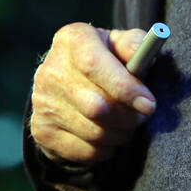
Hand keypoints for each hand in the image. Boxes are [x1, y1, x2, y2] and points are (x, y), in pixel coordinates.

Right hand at [30, 24, 155, 165]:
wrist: (68, 84)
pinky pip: (86, 151)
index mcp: (71, 39)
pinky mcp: (42, 131)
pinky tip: (109, 134)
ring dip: (121, 134)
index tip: (149, 104)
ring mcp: (42, 102)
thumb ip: (133, 44)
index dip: (125, 87)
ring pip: (94, 132)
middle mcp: (50, 70)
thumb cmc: (105, 61)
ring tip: (128, 124)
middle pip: (96, 105)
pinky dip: (106, 148)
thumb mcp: (119, 44)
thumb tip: (143, 53)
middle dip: (128, 116)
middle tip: (142, 116)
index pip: (93, 65)